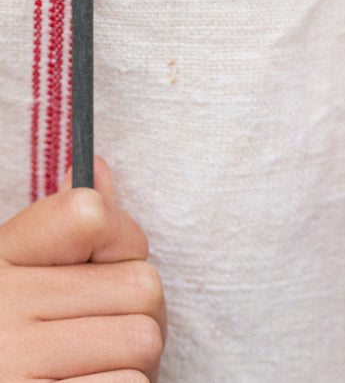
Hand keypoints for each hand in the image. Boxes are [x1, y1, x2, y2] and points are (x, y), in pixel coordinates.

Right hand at [0, 157, 165, 382]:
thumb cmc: (20, 343)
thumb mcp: (27, 274)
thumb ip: (66, 227)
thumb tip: (96, 168)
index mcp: (0, 258)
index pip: (90, 214)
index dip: (123, 240)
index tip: (103, 267)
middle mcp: (2, 306)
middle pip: (142, 284)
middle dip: (139, 314)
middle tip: (105, 337)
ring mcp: (15, 364)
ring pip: (144, 339)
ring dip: (133, 362)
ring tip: (95, 369)